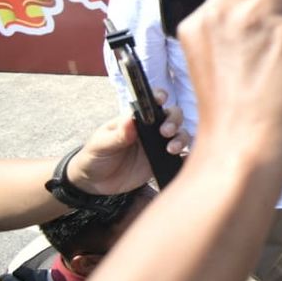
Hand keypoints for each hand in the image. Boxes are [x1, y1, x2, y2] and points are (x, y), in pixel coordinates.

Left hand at [67, 93, 187, 194]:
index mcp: (135, 120)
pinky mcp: (162, 161)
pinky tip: (185, 159)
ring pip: (180, 134)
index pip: (151, 102)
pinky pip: (180, 156)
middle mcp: (150, 129)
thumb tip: (131, 118)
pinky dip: (187, 156)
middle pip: (172, 116)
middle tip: (165, 132)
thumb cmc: (94, 156)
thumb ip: (118, 134)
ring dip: (181, 138)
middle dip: (173, 120)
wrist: (94, 183)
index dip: (159, 97)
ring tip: (172, 149)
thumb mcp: (101, 144)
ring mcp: (158, 144)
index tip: (161, 100)